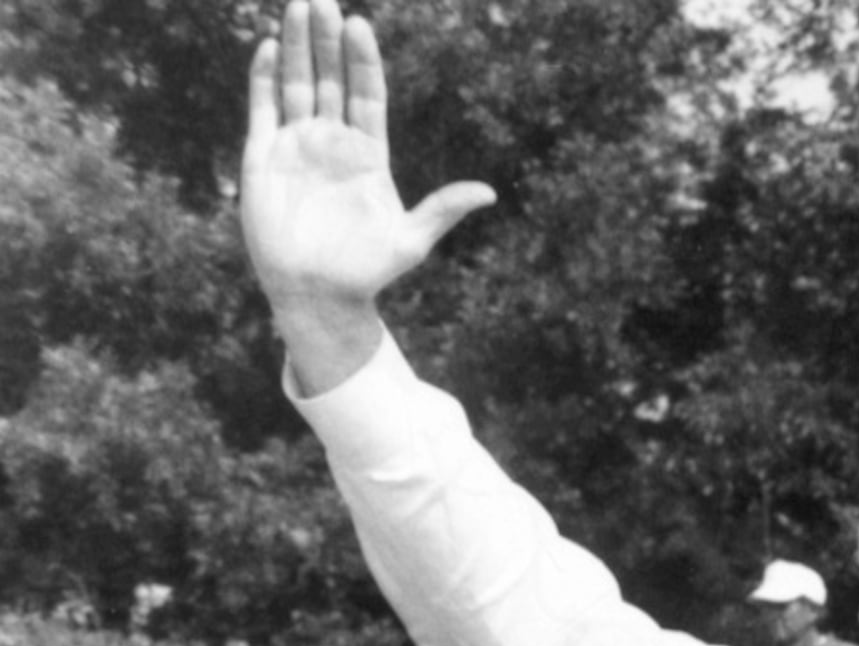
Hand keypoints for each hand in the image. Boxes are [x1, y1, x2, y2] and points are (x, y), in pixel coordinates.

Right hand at [241, 4, 496, 351]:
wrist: (318, 294)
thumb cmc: (367, 272)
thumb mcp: (411, 240)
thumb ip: (443, 210)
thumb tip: (488, 193)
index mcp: (368, 154)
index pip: (366, 95)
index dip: (362, 61)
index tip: (361, 26)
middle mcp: (332, 141)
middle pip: (329, 79)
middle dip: (326, 40)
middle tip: (324, 0)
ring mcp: (296, 144)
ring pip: (296, 84)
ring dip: (296, 46)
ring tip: (299, 6)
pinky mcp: (263, 155)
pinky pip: (263, 107)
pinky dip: (264, 77)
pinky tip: (269, 46)